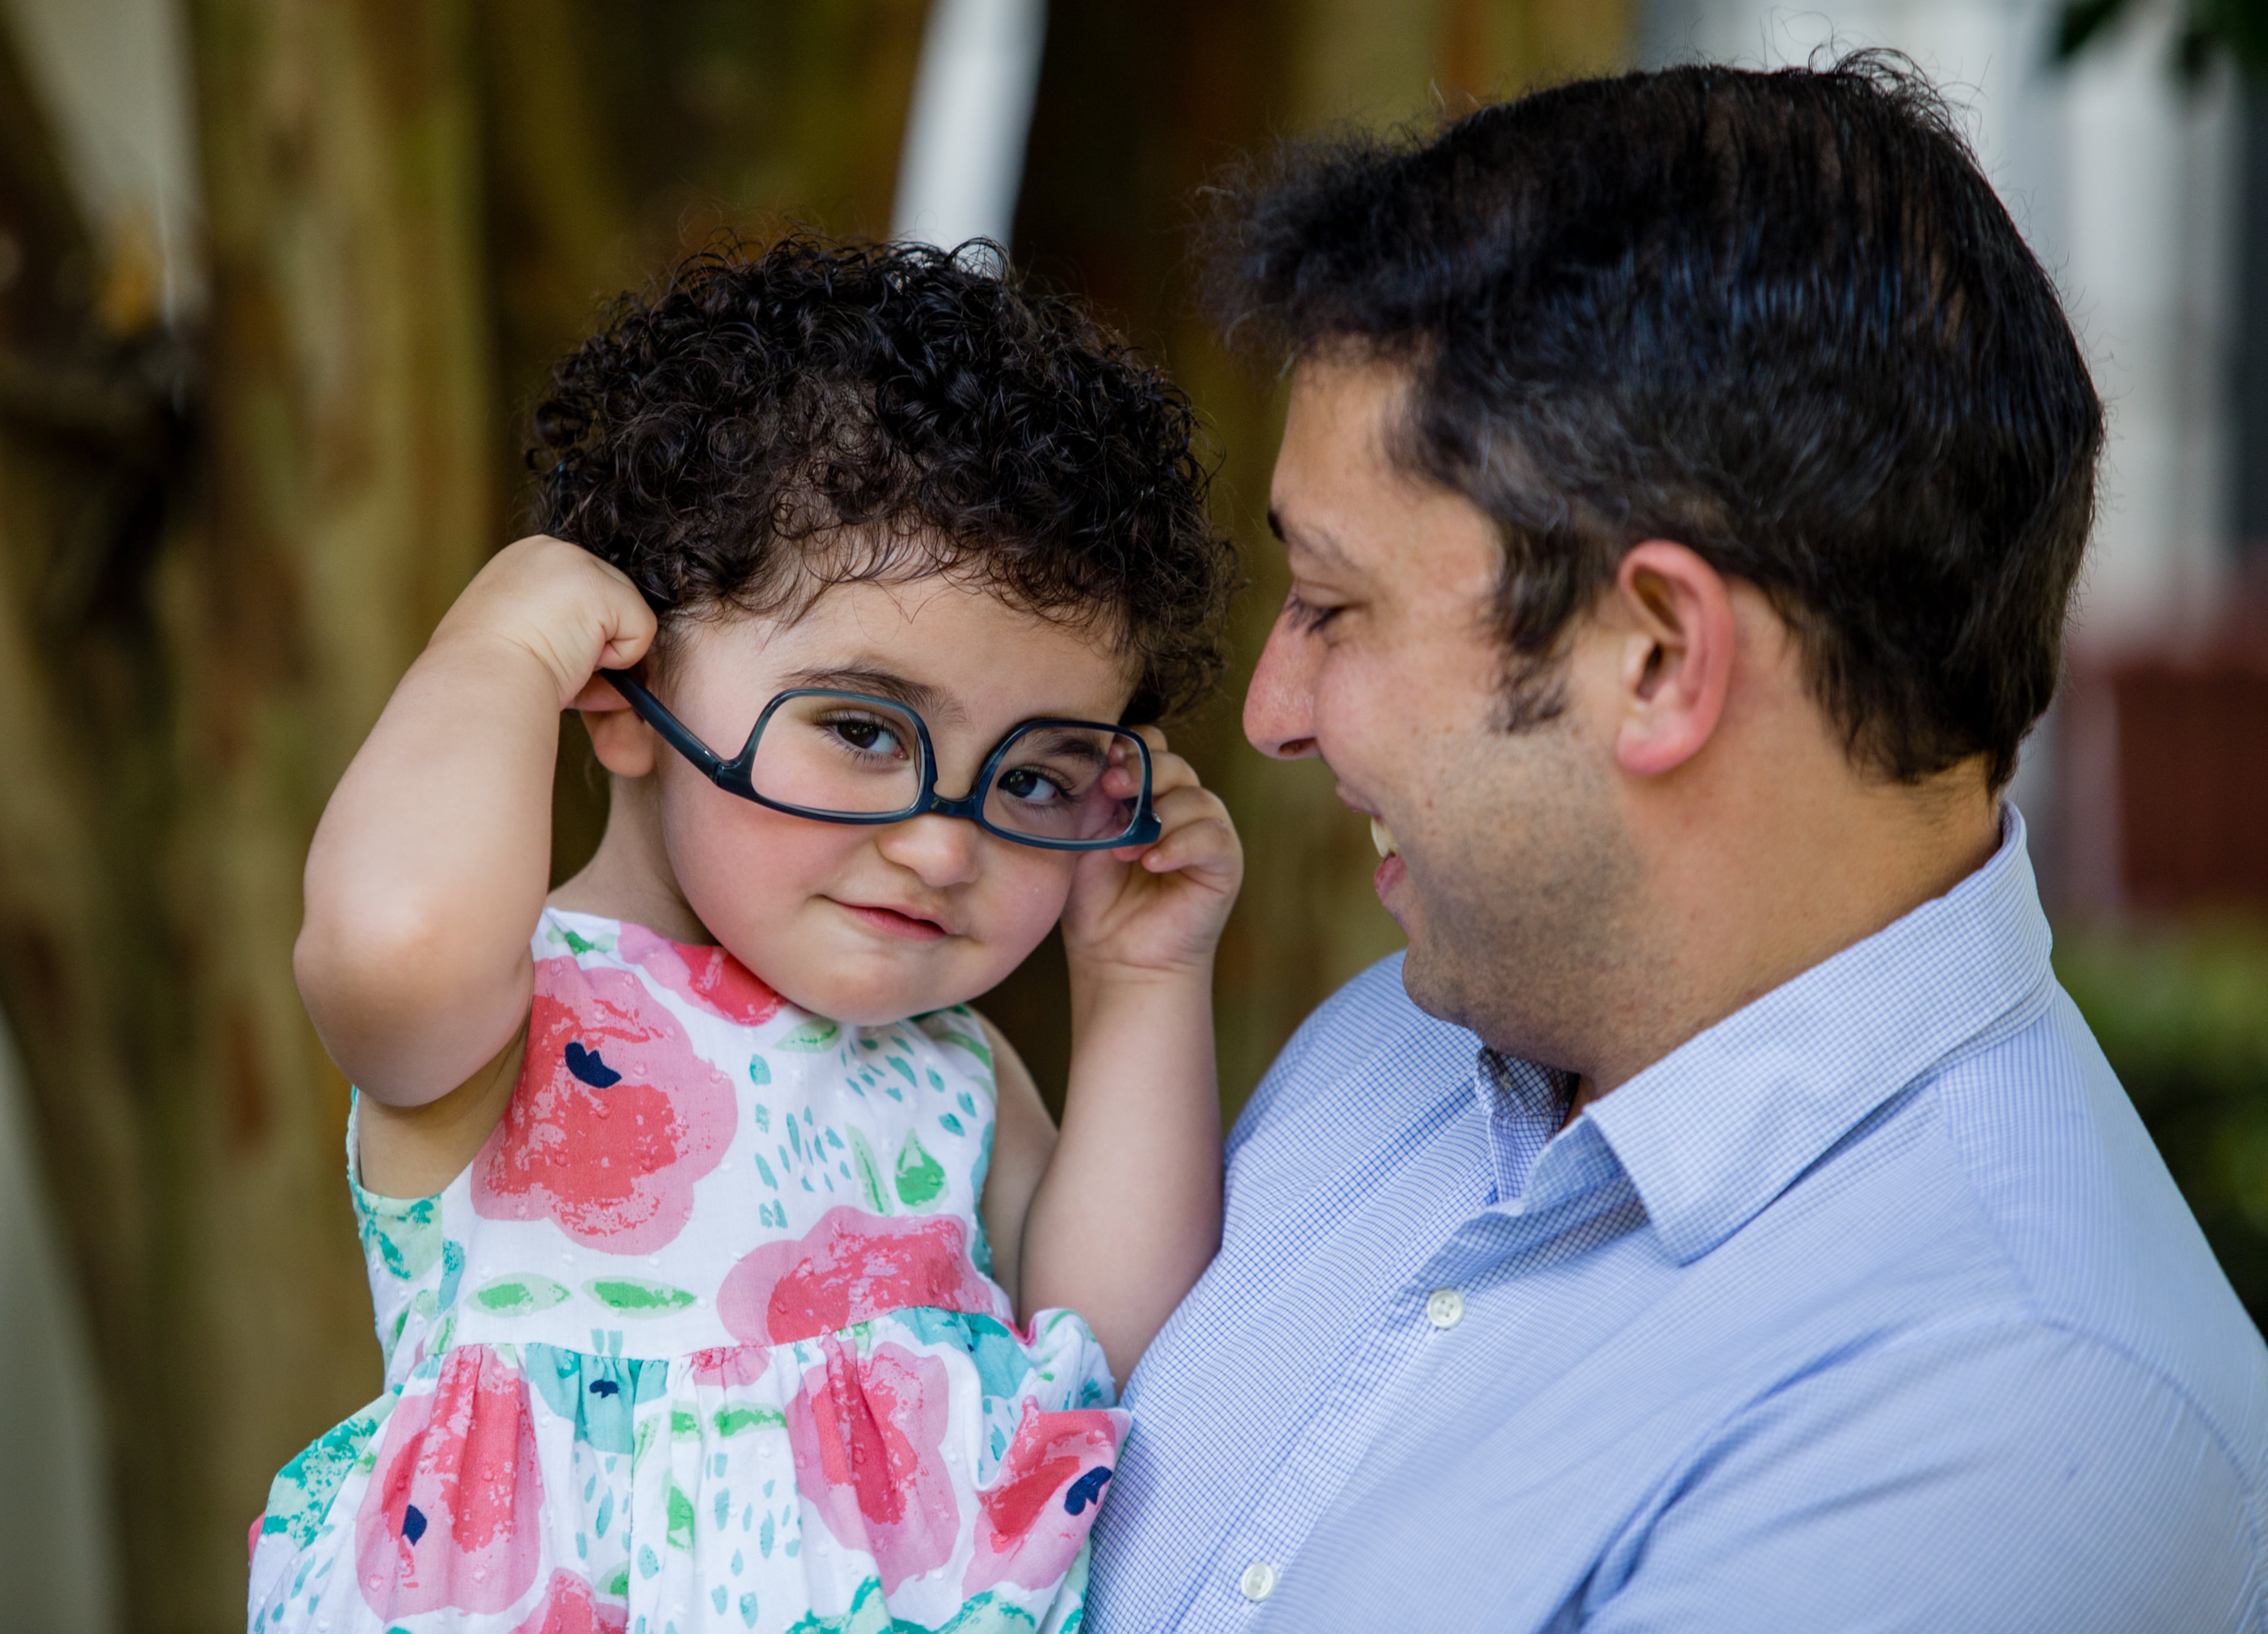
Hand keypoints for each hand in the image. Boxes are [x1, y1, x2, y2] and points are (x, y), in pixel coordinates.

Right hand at [428, 534, 656, 707]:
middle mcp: (550, 551)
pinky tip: (577, 661)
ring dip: (604, 653)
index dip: (577, 634)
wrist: (481, 685)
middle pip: (611, 601)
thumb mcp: (512, 636)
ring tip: (561, 663)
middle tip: (556, 664)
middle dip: (596, 642)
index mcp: (524, 560)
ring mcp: (575, 563)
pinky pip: (641, 629)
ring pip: (626, 614)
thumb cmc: (491, 676)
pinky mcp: (599, 587)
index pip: (582, 595)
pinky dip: (621, 660)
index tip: (545, 654)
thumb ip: (553, 626)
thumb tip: (601, 651)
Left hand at [1058, 727, 1242, 983]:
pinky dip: (1181, 845)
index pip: (1151, 746)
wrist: (1114, 955)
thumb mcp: (1084, 838)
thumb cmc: (1095, 898)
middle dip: (1143, 772)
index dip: (1130, 748)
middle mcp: (1181, 806)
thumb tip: (1107, 761)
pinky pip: (1213, 837)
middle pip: (1174, 764)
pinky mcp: (1224, 864)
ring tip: (1127, 851)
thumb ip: (1096, 799)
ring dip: (1158, 818)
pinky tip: (1152, 863)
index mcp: (1148, 793)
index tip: (1103, 762)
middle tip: (1113, 789)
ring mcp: (1206, 833)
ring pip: (1195, 797)